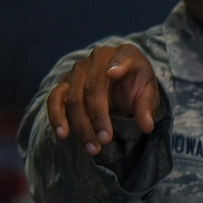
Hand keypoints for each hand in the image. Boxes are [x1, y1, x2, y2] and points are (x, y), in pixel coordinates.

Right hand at [44, 43, 161, 155]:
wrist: (120, 82)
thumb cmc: (136, 86)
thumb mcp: (148, 94)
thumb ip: (146, 107)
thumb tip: (146, 126)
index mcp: (125, 54)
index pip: (121, 57)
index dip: (117, 65)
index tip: (112, 74)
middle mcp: (98, 57)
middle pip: (92, 87)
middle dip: (98, 116)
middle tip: (106, 140)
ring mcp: (77, 70)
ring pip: (73, 98)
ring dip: (81, 124)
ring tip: (92, 147)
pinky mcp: (64, 84)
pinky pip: (55, 99)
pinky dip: (56, 117)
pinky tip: (63, 134)